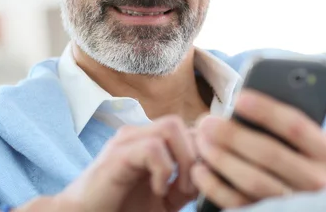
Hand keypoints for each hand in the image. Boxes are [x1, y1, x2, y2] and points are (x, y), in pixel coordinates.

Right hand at [54, 116, 197, 211]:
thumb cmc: (122, 208)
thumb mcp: (164, 200)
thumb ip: (185, 185)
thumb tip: (208, 174)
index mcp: (152, 140)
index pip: (191, 129)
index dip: (204, 152)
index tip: (205, 180)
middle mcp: (140, 133)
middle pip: (185, 123)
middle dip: (198, 155)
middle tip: (191, 188)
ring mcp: (127, 140)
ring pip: (171, 127)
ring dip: (184, 159)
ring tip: (178, 187)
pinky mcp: (117, 155)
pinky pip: (153, 147)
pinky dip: (164, 170)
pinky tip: (158, 189)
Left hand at [192, 84, 325, 208]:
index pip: (296, 126)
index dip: (267, 111)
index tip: (239, 97)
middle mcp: (318, 183)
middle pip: (269, 154)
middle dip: (234, 135)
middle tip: (207, 120)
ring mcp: (295, 203)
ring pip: (252, 181)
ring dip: (221, 158)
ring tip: (200, 138)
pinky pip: (241, 204)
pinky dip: (216, 187)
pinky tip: (200, 169)